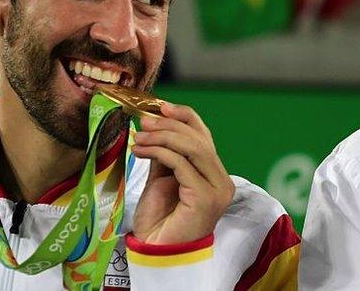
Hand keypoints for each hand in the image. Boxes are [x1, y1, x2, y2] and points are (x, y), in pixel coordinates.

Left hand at [131, 103, 234, 243]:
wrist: (158, 253)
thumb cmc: (161, 221)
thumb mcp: (162, 179)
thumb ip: (164, 154)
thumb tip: (153, 124)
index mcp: (214, 175)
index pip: (204, 136)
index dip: (184, 116)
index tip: (159, 106)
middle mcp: (221, 181)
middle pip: (199, 138)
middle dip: (168, 125)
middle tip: (142, 122)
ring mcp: (216, 189)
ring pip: (193, 148)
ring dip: (162, 137)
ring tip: (138, 137)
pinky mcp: (204, 197)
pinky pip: (181, 164)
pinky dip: (159, 152)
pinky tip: (140, 151)